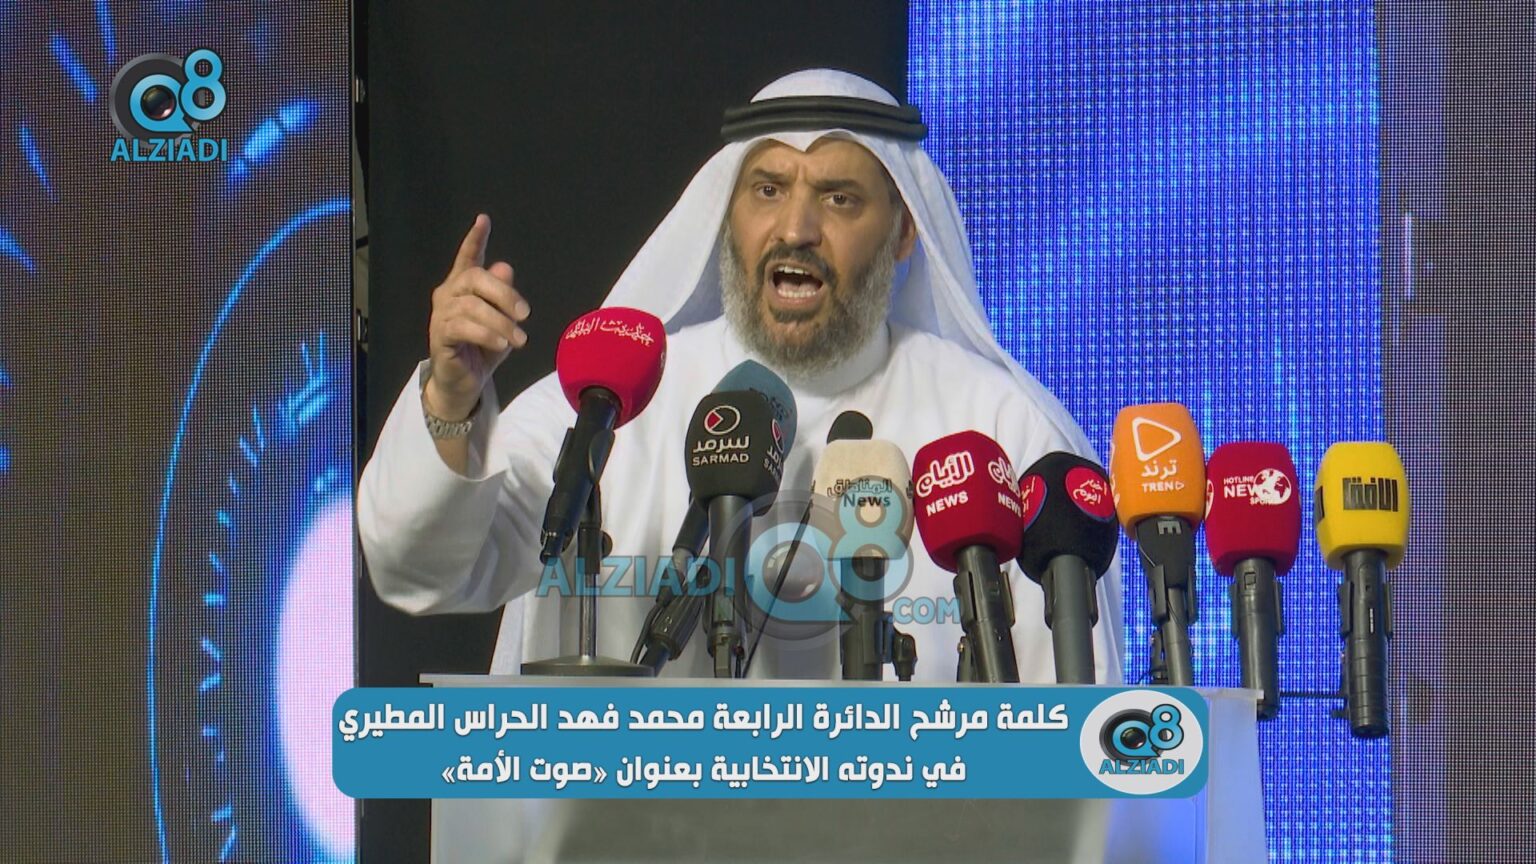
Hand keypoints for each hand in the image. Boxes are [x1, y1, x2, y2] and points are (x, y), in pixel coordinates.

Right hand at [424, 214, 530, 419]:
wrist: (465, 382)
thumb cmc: (483, 348)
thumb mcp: (502, 321)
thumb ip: (503, 296)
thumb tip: (505, 267)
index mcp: (463, 287)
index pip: (468, 257)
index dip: (475, 239)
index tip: (484, 219)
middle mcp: (448, 294)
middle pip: (474, 278)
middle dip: (504, 293)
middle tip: (525, 314)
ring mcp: (441, 314)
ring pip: (473, 306)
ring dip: (501, 323)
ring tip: (518, 339)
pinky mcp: (439, 335)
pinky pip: (463, 327)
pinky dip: (487, 334)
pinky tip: (501, 343)